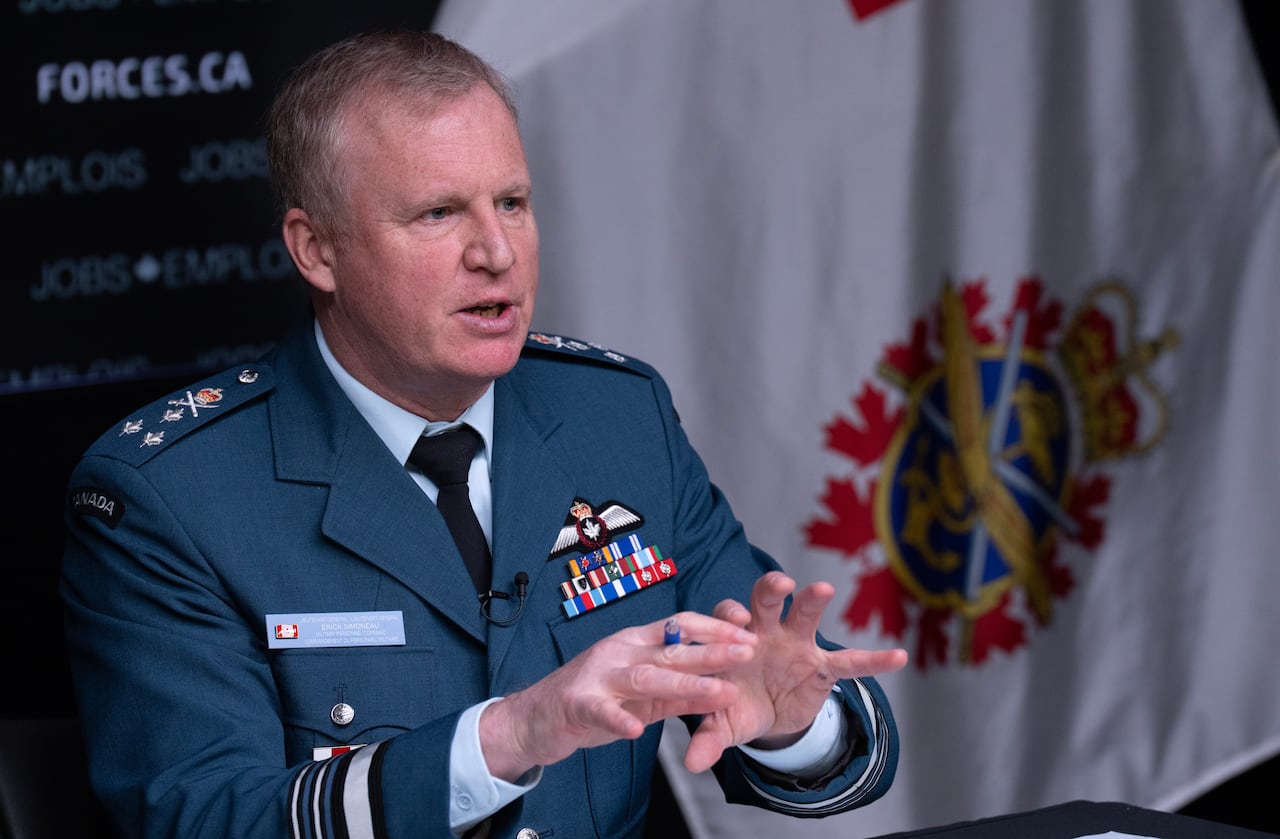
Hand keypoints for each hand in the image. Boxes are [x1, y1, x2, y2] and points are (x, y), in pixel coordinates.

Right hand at [479, 612, 758, 781]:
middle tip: (749, 652)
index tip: (749, 634)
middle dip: (712, 651)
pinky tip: (636, 729)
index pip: (680, 626)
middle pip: (671, 649)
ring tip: (718, 690)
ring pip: (646, 677)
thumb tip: (726, 689)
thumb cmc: (593, 700)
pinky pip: (600, 711)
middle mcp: (619, 651)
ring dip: (684, 684)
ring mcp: (597, 676)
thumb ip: (680, 693)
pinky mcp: (577, 704)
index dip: (715, 628)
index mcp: (636, 642)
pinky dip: (618, 719)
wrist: (536, 717)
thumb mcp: (643, 695)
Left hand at [683, 571, 907, 772]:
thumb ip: (708, 737)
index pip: (726, 617)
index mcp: (732, 639)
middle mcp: (764, 631)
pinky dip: (873, 660)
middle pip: (765, 600)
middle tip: (780, 585)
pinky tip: (897, 657)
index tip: (736, 622)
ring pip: (804, 614)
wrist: (762, 716)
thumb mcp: (722, 723)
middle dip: (771, 589)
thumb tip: (691, 764)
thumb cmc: (734, 705)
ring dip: (812, 600)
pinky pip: (849, 662)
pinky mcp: (821, 666)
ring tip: (823, 590)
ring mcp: (795, 644)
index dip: (730, 618)